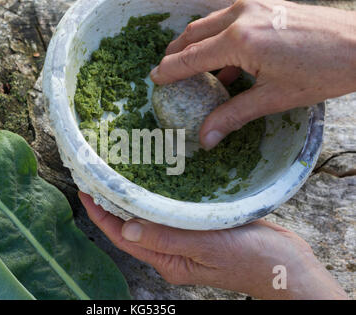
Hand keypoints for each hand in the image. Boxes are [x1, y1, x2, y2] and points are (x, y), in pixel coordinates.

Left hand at [79, 192, 347, 298]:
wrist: (286, 264)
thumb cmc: (251, 259)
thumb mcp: (207, 247)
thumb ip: (167, 238)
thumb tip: (126, 228)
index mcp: (168, 260)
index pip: (124, 237)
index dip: (102, 216)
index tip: (85, 191)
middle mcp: (171, 251)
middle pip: (132, 228)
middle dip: (113, 205)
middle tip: (98, 177)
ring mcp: (185, 240)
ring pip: (150, 218)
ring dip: (133, 199)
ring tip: (119, 175)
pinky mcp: (200, 229)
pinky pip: (170, 213)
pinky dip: (158, 198)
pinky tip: (156, 181)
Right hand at [150, 0, 355, 149]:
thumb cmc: (323, 70)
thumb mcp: (273, 98)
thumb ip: (233, 116)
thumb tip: (206, 138)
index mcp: (240, 39)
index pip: (191, 57)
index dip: (170, 70)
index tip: (154, 78)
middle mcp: (242, 15)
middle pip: (194, 34)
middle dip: (176, 53)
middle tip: (167, 71)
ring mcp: (255, 5)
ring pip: (210, 24)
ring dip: (196, 44)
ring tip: (191, 67)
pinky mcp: (267, 4)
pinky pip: (230, 20)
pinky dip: (219, 39)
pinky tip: (226, 63)